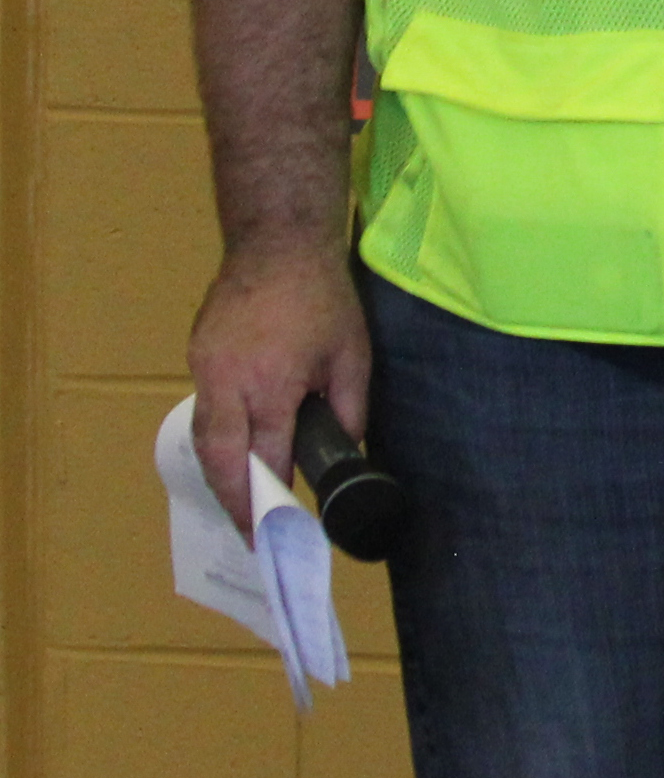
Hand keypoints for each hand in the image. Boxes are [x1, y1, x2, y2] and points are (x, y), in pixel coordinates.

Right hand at [187, 243, 366, 536]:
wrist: (278, 244)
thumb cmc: (324, 299)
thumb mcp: (353, 356)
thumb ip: (349, 410)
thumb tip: (348, 450)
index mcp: (270, 387)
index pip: (266, 459)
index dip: (271, 498)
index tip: (279, 529)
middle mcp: (228, 384)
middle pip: (221, 459)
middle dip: (233, 501)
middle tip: (248, 533)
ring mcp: (205, 369)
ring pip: (205, 437)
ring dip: (220, 474)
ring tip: (240, 504)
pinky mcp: (197, 355)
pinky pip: (204, 408)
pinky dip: (217, 438)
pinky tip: (235, 452)